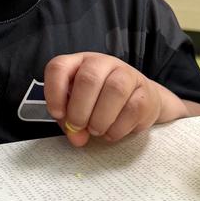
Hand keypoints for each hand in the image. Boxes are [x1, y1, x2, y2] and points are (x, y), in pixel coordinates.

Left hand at [44, 52, 169, 146]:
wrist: (140, 100)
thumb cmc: (101, 103)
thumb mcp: (79, 107)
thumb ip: (70, 122)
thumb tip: (76, 137)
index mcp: (79, 63)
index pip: (58, 67)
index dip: (54, 91)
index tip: (57, 114)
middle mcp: (103, 63)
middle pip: (89, 79)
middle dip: (80, 110)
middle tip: (78, 127)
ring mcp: (127, 74)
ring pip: (114, 90)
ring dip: (101, 118)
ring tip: (96, 130)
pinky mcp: (146, 92)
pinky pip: (133, 109)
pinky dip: (118, 128)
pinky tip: (112, 132)